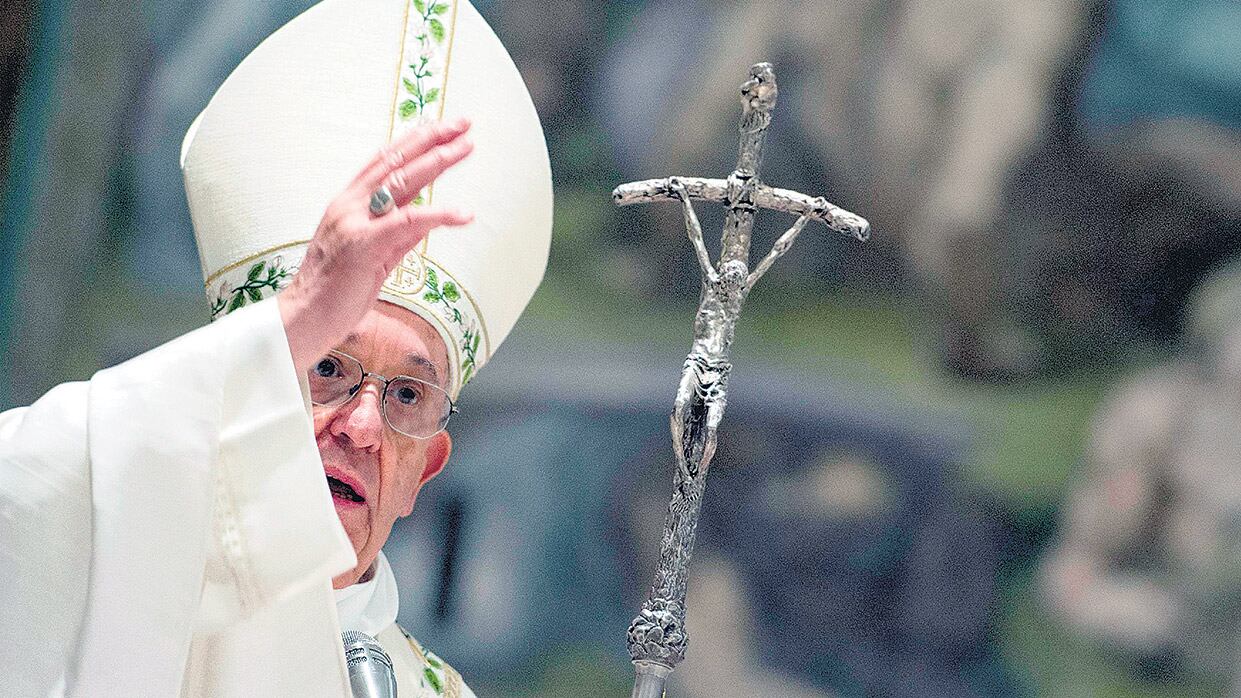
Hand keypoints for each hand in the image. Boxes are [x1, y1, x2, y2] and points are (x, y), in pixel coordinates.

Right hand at [278, 118, 474, 374]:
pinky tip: (464, 212)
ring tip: (467, 147)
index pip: (384, 161)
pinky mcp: (364, 245)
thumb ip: (398, 233)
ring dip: (438, 161)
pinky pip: (408, 222)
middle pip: (396, 161)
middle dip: (432, 139)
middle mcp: (349, 204)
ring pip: (403, 181)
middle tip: (463, 123)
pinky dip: (439, 214)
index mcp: (347, 203)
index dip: (413, 141)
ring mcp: (355, 222)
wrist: (303, 319)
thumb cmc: (335, 291)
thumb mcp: (372, 254)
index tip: (440, 126)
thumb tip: (428, 217)